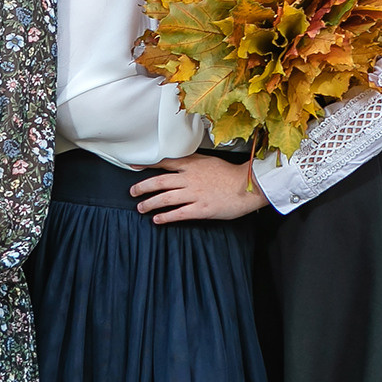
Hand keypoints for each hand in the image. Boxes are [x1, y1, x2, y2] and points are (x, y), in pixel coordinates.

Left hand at [132, 154, 266, 223]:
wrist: (249, 185)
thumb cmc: (231, 174)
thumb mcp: (209, 161)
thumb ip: (193, 163)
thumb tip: (179, 164)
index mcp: (192, 165)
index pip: (164, 163)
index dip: (146, 165)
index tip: (133, 167)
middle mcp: (190, 179)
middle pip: (159, 182)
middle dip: (142, 187)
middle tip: (132, 192)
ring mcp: (194, 194)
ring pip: (165, 198)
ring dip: (149, 203)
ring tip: (141, 208)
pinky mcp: (201, 209)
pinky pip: (178, 213)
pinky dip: (165, 217)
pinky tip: (157, 219)